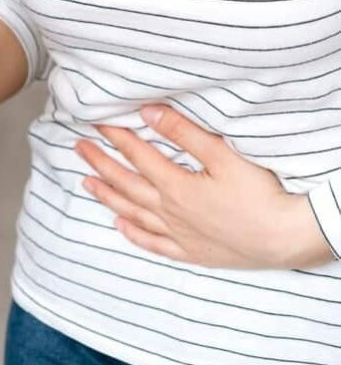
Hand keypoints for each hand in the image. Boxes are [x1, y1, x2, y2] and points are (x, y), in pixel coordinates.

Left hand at [75, 105, 333, 269]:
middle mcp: (169, 211)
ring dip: (107, 197)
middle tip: (78, 148)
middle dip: (100, 163)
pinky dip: (133, 234)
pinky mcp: (190, 252)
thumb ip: (184, 133)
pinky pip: (153, 244)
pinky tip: (119, 226)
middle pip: (125, 184)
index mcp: (175, 185)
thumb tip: (148, 112)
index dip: (115, 137)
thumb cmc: (260, 195)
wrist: (284, 238)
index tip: (96, 123)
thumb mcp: (224, 156)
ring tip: (86, 183)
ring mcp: (178, 234)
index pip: (136, 155)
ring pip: (132, 213)